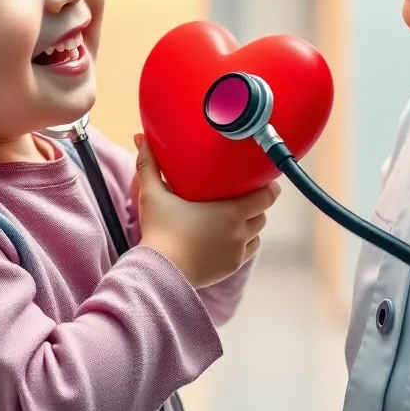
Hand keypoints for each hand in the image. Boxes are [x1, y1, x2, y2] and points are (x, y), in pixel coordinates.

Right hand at [133, 134, 279, 288]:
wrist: (159, 272)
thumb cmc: (159, 230)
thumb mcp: (153, 194)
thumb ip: (149, 165)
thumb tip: (140, 138)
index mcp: (232, 212)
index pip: (267, 197)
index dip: (269, 188)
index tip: (264, 181)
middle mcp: (240, 232)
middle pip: (262, 214)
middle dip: (256, 205)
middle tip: (243, 196)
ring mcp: (237, 252)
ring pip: (256, 234)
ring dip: (250, 225)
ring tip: (236, 217)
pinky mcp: (231, 268)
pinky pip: (247, 252)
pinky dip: (243, 244)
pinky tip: (229, 238)